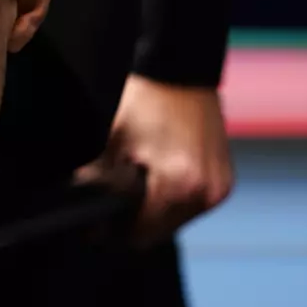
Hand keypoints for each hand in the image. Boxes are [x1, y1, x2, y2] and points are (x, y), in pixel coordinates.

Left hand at [75, 74, 233, 245]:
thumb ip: (97, 178)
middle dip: (136, 223)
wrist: (181, 73)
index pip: (143, 233)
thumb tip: (80, 202)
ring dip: (157, 213)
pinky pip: (195, 205)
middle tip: (112, 208)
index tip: (97, 229)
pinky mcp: (226, 179)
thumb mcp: (114, 141)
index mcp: (178, 186)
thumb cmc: (147, 102)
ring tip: (136, 189)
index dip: (116, 233)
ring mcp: (220, 187)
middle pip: (162, 231)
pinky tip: (159, 181)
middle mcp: (206, 191)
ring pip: (179, 220)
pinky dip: (175, 200)